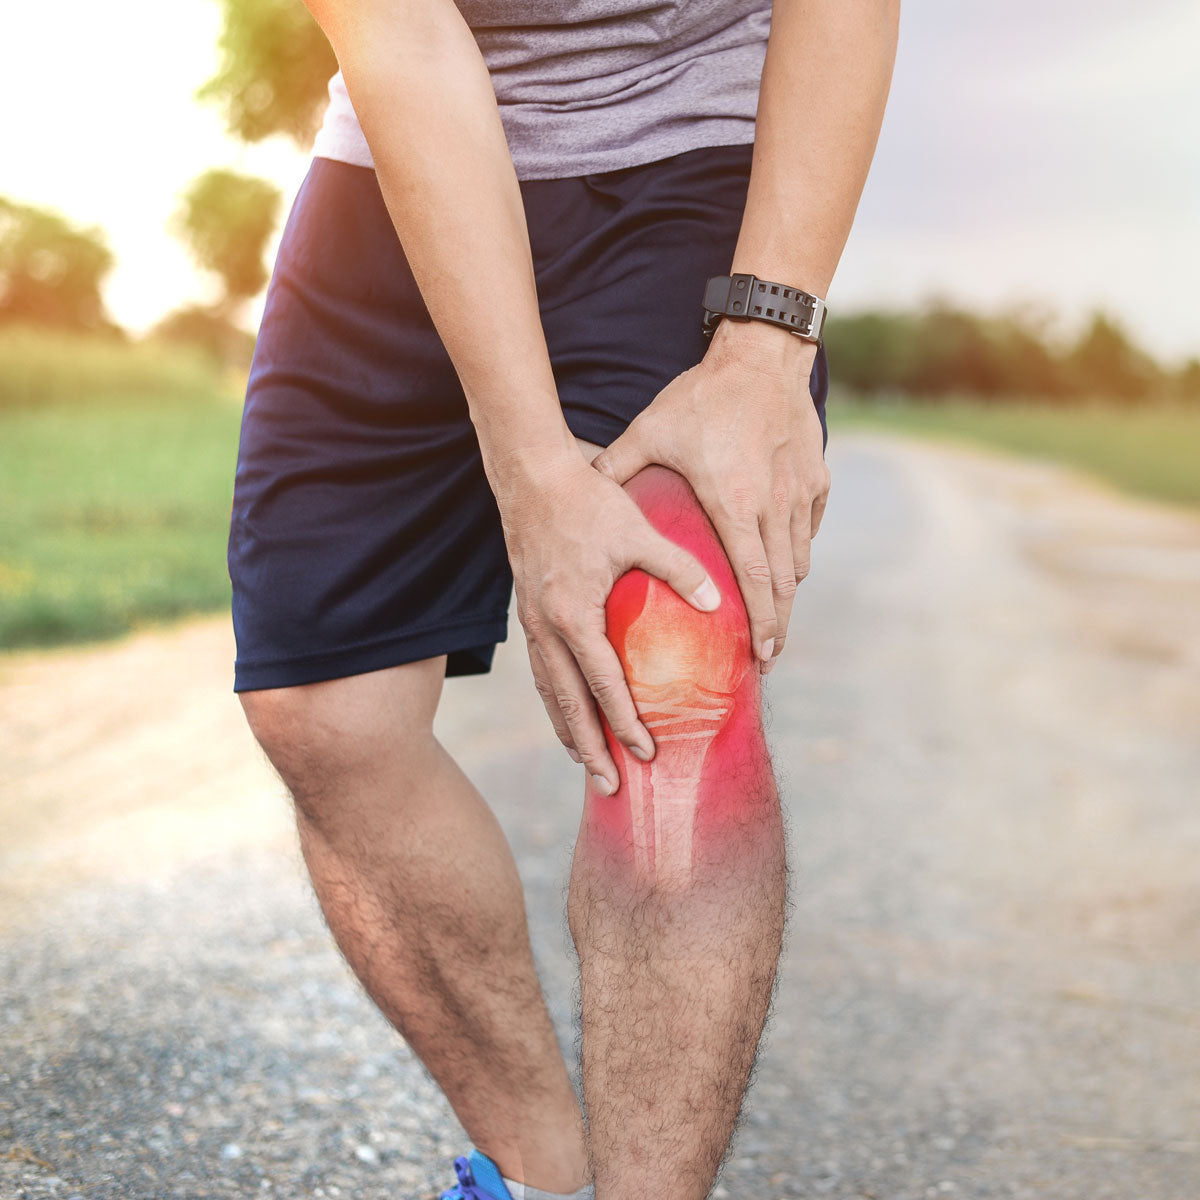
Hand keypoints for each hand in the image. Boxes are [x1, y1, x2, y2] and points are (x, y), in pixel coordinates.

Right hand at [497, 447, 721, 793]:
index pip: (602, 684)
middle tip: (608, 788)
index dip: (624, 722)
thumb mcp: (637, 531)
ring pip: (548, 691)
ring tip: (585, 763)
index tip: (646, 752)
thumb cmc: (587, 502)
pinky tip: (567, 710)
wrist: (532, 478)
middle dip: (589, 749)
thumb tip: (717, 601)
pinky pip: (540, 670)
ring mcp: (532, 623)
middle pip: (567, 704)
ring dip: (568, 730)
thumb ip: (678, 568)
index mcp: (572, 615)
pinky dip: (554, 699)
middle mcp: (546, 628)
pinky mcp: (528, 613)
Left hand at [592, 320, 829, 673]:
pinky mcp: (816, 478)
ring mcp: (800, 493)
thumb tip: (582, 491)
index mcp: (735, 503)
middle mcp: (774, 505)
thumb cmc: (703, 396)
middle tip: (769, 656)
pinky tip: (785, 564)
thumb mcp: (652, 431)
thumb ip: (617, 467)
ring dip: (788, 592)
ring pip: (800, 558)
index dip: (761, 622)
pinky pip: (809, 527)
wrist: (762, 355)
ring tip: (776, 619)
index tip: (761, 654)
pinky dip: (798, 550)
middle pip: (784, 581)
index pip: (754, 578)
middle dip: (779, 624)